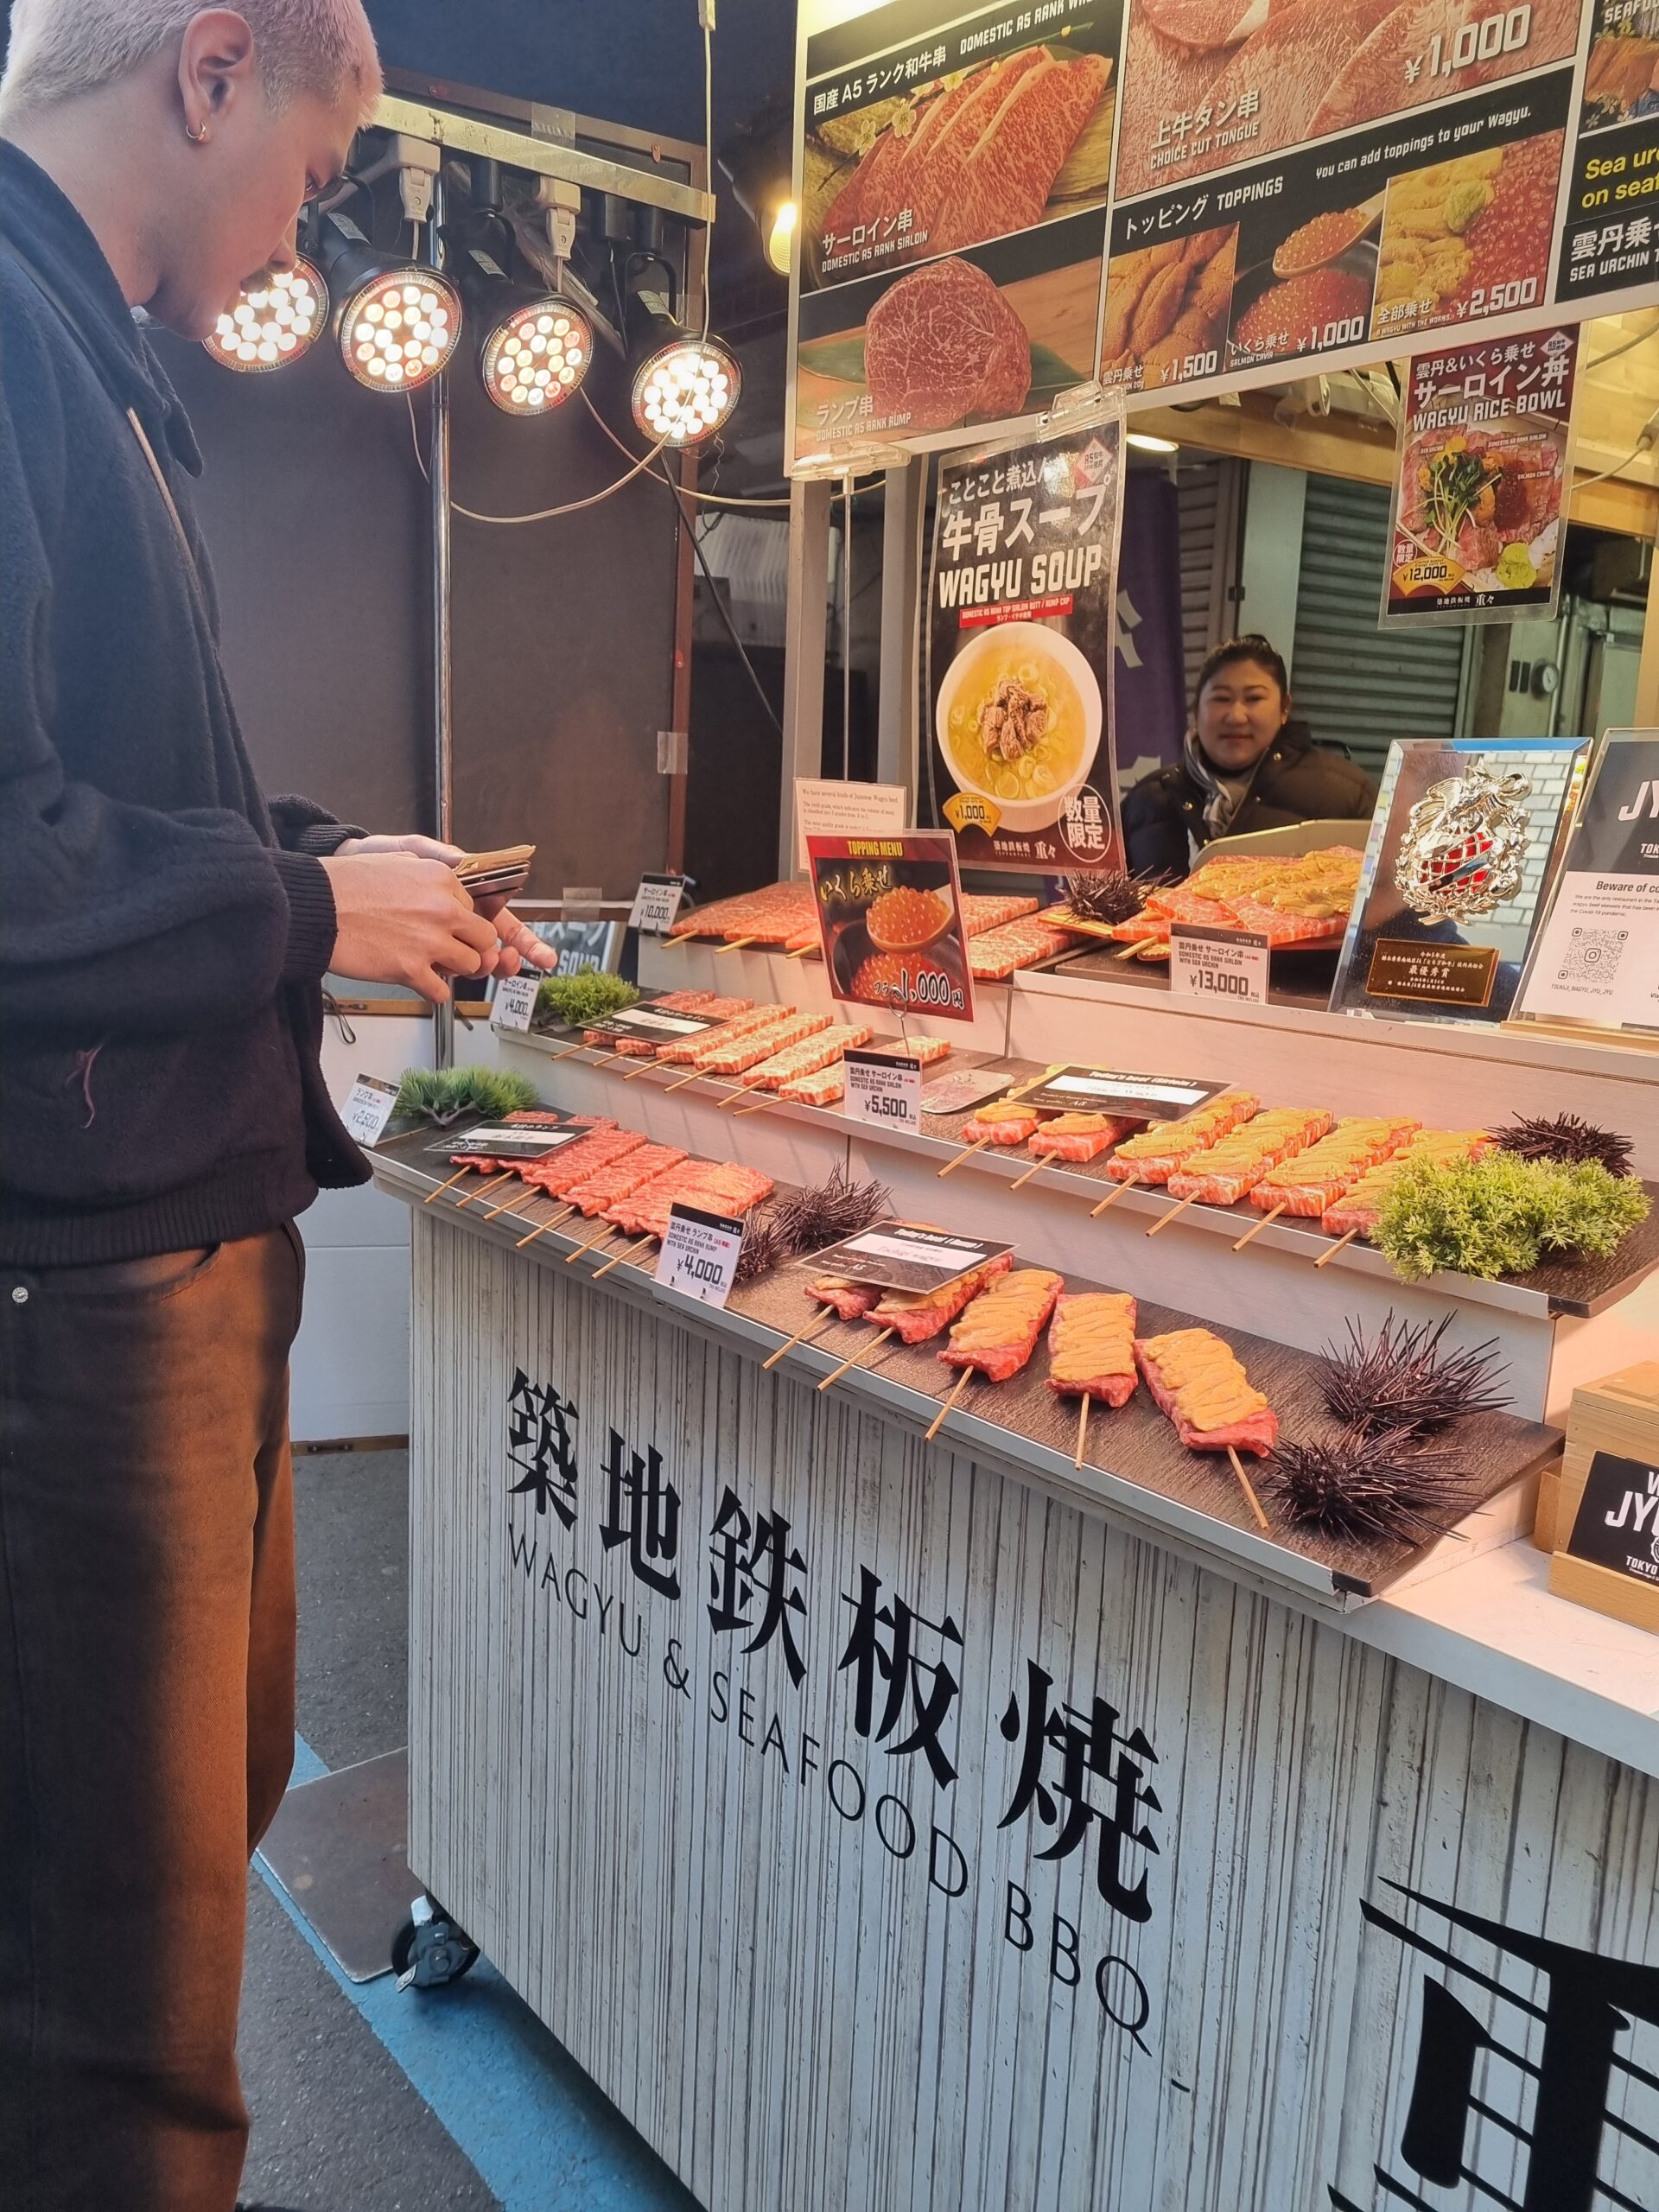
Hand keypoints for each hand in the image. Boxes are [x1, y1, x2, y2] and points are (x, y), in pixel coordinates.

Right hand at [332, 832, 556, 976]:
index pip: (476, 909)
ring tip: (430, 964)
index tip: (448, 928)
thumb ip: (427, 873)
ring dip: (453, 969)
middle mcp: (443, 909)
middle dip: (468, 947)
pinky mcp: (411, 969)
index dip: (462, 922)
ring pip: (471, 966)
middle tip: (448, 950)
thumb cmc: (345, 883)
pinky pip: (443, 992)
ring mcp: (430, 941)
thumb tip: (445, 887)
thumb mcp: (396, 859)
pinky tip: (416, 979)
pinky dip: (432, 990)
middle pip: (483, 939)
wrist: (315, 906)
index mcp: (442, 879)